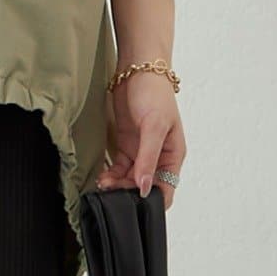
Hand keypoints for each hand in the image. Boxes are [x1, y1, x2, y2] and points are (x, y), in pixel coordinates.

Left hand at [95, 72, 185, 208]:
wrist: (137, 70)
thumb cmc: (154, 94)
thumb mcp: (154, 127)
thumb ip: (149, 159)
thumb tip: (145, 188)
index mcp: (173, 155)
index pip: (166, 189)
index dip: (151, 200)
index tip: (133, 205)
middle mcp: (159, 157)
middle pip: (144, 186)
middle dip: (128, 192)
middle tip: (111, 191)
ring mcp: (142, 152)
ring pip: (130, 179)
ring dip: (117, 184)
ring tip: (103, 183)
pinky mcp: (127, 146)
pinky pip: (119, 168)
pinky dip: (111, 174)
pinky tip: (102, 176)